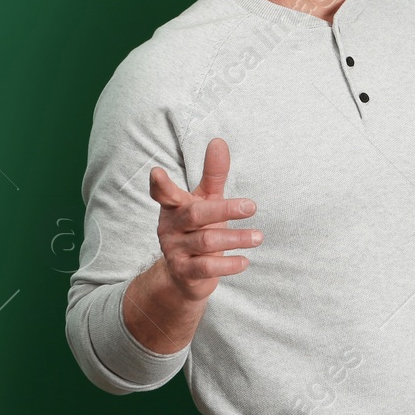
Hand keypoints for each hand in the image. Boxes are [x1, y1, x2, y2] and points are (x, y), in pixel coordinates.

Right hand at [149, 137, 261, 302]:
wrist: (185, 274)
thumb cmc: (198, 228)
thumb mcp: (205, 199)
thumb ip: (213, 173)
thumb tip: (218, 141)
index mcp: (174, 206)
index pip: (164, 193)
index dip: (160, 184)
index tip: (156, 172)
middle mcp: (171, 226)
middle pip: (196, 215)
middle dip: (224, 210)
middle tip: (252, 206)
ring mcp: (175, 250)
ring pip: (206, 241)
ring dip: (235, 238)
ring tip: (258, 236)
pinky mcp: (184, 272)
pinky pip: (206, 267)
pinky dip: (227, 264)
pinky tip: (245, 261)